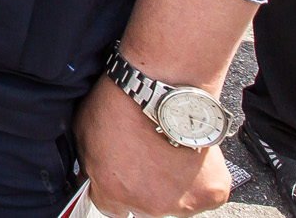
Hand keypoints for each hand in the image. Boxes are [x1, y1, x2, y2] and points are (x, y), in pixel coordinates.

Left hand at [72, 76, 230, 216]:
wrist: (162, 89)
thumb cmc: (123, 104)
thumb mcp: (85, 133)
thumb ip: (90, 164)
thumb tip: (90, 173)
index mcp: (114, 192)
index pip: (112, 208)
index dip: (118, 189)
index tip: (123, 176)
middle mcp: (148, 204)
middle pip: (145, 207)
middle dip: (145, 188)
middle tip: (148, 160)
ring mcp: (182, 203)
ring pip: (177, 203)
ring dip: (174, 185)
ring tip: (170, 154)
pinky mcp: (210, 194)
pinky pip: (203, 195)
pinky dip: (200, 178)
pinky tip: (189, 156)